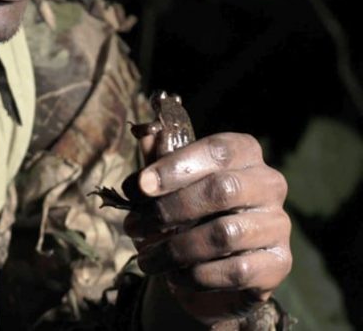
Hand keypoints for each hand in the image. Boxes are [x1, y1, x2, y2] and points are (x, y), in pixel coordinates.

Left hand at [124, 132, 291, 325]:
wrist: (214, 267)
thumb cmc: (188, 212)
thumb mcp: (168, 182)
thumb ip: (158, 158)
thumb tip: (145, 135)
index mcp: (244, 153)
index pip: (216, 150)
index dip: (174, 166)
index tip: (139, 187)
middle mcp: (269, 183)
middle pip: (221, 190)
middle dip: (168, 209)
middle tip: (133, 226)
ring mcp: (279, 224)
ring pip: (225, 234)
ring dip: (175, 249)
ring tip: (147, 259)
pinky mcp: (279, 264)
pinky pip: (236, 271)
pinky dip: (197, 275)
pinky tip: (173, 276)